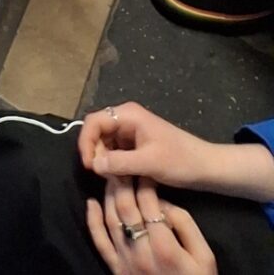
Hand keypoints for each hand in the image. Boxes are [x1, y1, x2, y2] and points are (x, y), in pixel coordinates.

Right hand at [80, 106, 220, 195]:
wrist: (207, 168)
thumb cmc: (180, 161)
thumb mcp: (149, 163)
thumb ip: (119, 163)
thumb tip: (93, 165)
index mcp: (128, 115)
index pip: (94, 121)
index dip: (86, 142)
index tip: (90, 166)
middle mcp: (126, 119)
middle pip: (98, 132)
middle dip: (96, 153)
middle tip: (103, 176)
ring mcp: (131, 131)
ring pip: (106, 143)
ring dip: (105, 160)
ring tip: (113, 179)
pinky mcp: (136, 144)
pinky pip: (116, 151)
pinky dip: (115, 164)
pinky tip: (121, 178)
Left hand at [86, 175, 214, 274]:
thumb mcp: (204, 256)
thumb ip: (185, 225)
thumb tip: (162, 203)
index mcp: (164, 246)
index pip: (148, 203)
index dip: (145, 181)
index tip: (144, 168)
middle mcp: (140, 251)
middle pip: (126, 207)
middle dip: (123, 181)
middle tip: (123, 163)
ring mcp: (124, 261)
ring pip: (111, 219)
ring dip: (109, 194)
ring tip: (111, 176)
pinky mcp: (115, 269)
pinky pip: (99, 242)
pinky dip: (92, 220)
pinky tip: (91, 202)